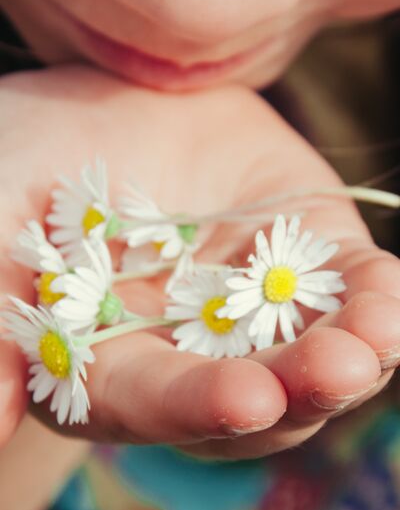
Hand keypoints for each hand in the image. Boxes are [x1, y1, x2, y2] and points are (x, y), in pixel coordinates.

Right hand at [0, 65, 398, 457]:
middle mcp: (188, 358)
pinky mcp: (304, 262)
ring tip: (384, 334)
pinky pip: (351, 296)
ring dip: (357, 357)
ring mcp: (254, 315)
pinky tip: (393, 304)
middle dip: (299, 389)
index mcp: (106, 365)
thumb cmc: (26, 160)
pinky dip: (378, 301)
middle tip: (342, 366)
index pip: (152, 404)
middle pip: (251, 402)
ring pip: (313, 363)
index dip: (197, 405)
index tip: (247, 399)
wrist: (104, 104)